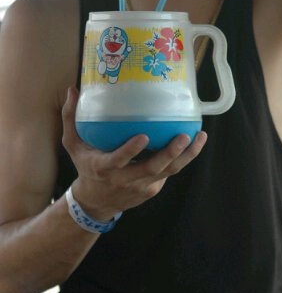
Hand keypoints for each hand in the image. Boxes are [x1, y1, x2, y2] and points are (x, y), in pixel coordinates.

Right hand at [61, 87, 206, 220]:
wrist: (95, 203)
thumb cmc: (86, 166)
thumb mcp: (73, 145)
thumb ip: (71, 118)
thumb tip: (73, 89)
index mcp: (104, 168)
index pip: (118, 161)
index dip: (130, 151)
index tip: (142, 136)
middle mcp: (125, 180)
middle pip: (152, 169)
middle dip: (170, 153)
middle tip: (183, 136)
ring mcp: (142, 187)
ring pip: (168, 172)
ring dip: (186, 156)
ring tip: (200, 138)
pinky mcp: (153, 189)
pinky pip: (170, 172)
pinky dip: (183, 159)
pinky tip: (195, 142)